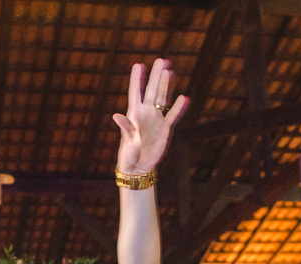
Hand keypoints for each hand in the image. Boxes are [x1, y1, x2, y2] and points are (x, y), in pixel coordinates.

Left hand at [114, 58, 189, 175]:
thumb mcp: (127, 141)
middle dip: (156, 76)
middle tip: (161, 60)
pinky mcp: (165, 129)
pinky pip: (173, 115)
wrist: (139, 167)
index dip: (137, 79)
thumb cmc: (128, 154)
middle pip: (152, 91)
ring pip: (163, 99)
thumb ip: (126, 127)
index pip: (135, 93)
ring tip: (170, 71)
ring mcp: (156, 119)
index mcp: (133, 114)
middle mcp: (146, 113)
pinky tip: (184, 98)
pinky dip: (178, 108)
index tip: (138, 65)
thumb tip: (117, 116)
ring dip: (167, 86)